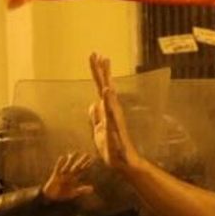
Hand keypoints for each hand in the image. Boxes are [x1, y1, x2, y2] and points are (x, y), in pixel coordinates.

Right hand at [41, 153, 94, 201]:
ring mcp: (62, 174)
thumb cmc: (62, 194)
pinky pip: (58, 168)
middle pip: (77, 167)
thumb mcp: (73, 193)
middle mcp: (69, 175)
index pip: (82, 170)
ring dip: (72, 160)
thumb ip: (82, 190)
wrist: (52, 197)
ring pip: (68, 166)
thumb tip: (92, 188)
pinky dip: (60, 163)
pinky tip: (62, 157)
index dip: (87, 165)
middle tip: (87, 154)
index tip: (92, 159)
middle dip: (82, 161)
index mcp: (74, 179)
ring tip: (75, 153)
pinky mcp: (55, 175)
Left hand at [87, 54, 139, 169]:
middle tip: (98, 53)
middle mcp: (112, 110)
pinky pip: (110, 111)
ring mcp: (114, 117)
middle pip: (105, 86)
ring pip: (109, 95)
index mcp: (107, 109)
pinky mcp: (114, 127)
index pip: (101, 87)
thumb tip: (93, 103)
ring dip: (106, 79)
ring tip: (104, 64)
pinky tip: (106, 91)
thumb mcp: (98, 130)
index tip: (95, 55)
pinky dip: (108, 101)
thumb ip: (96, 117)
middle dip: (101, 70)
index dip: (98, 72)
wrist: (121, 162)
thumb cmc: (111, 147)